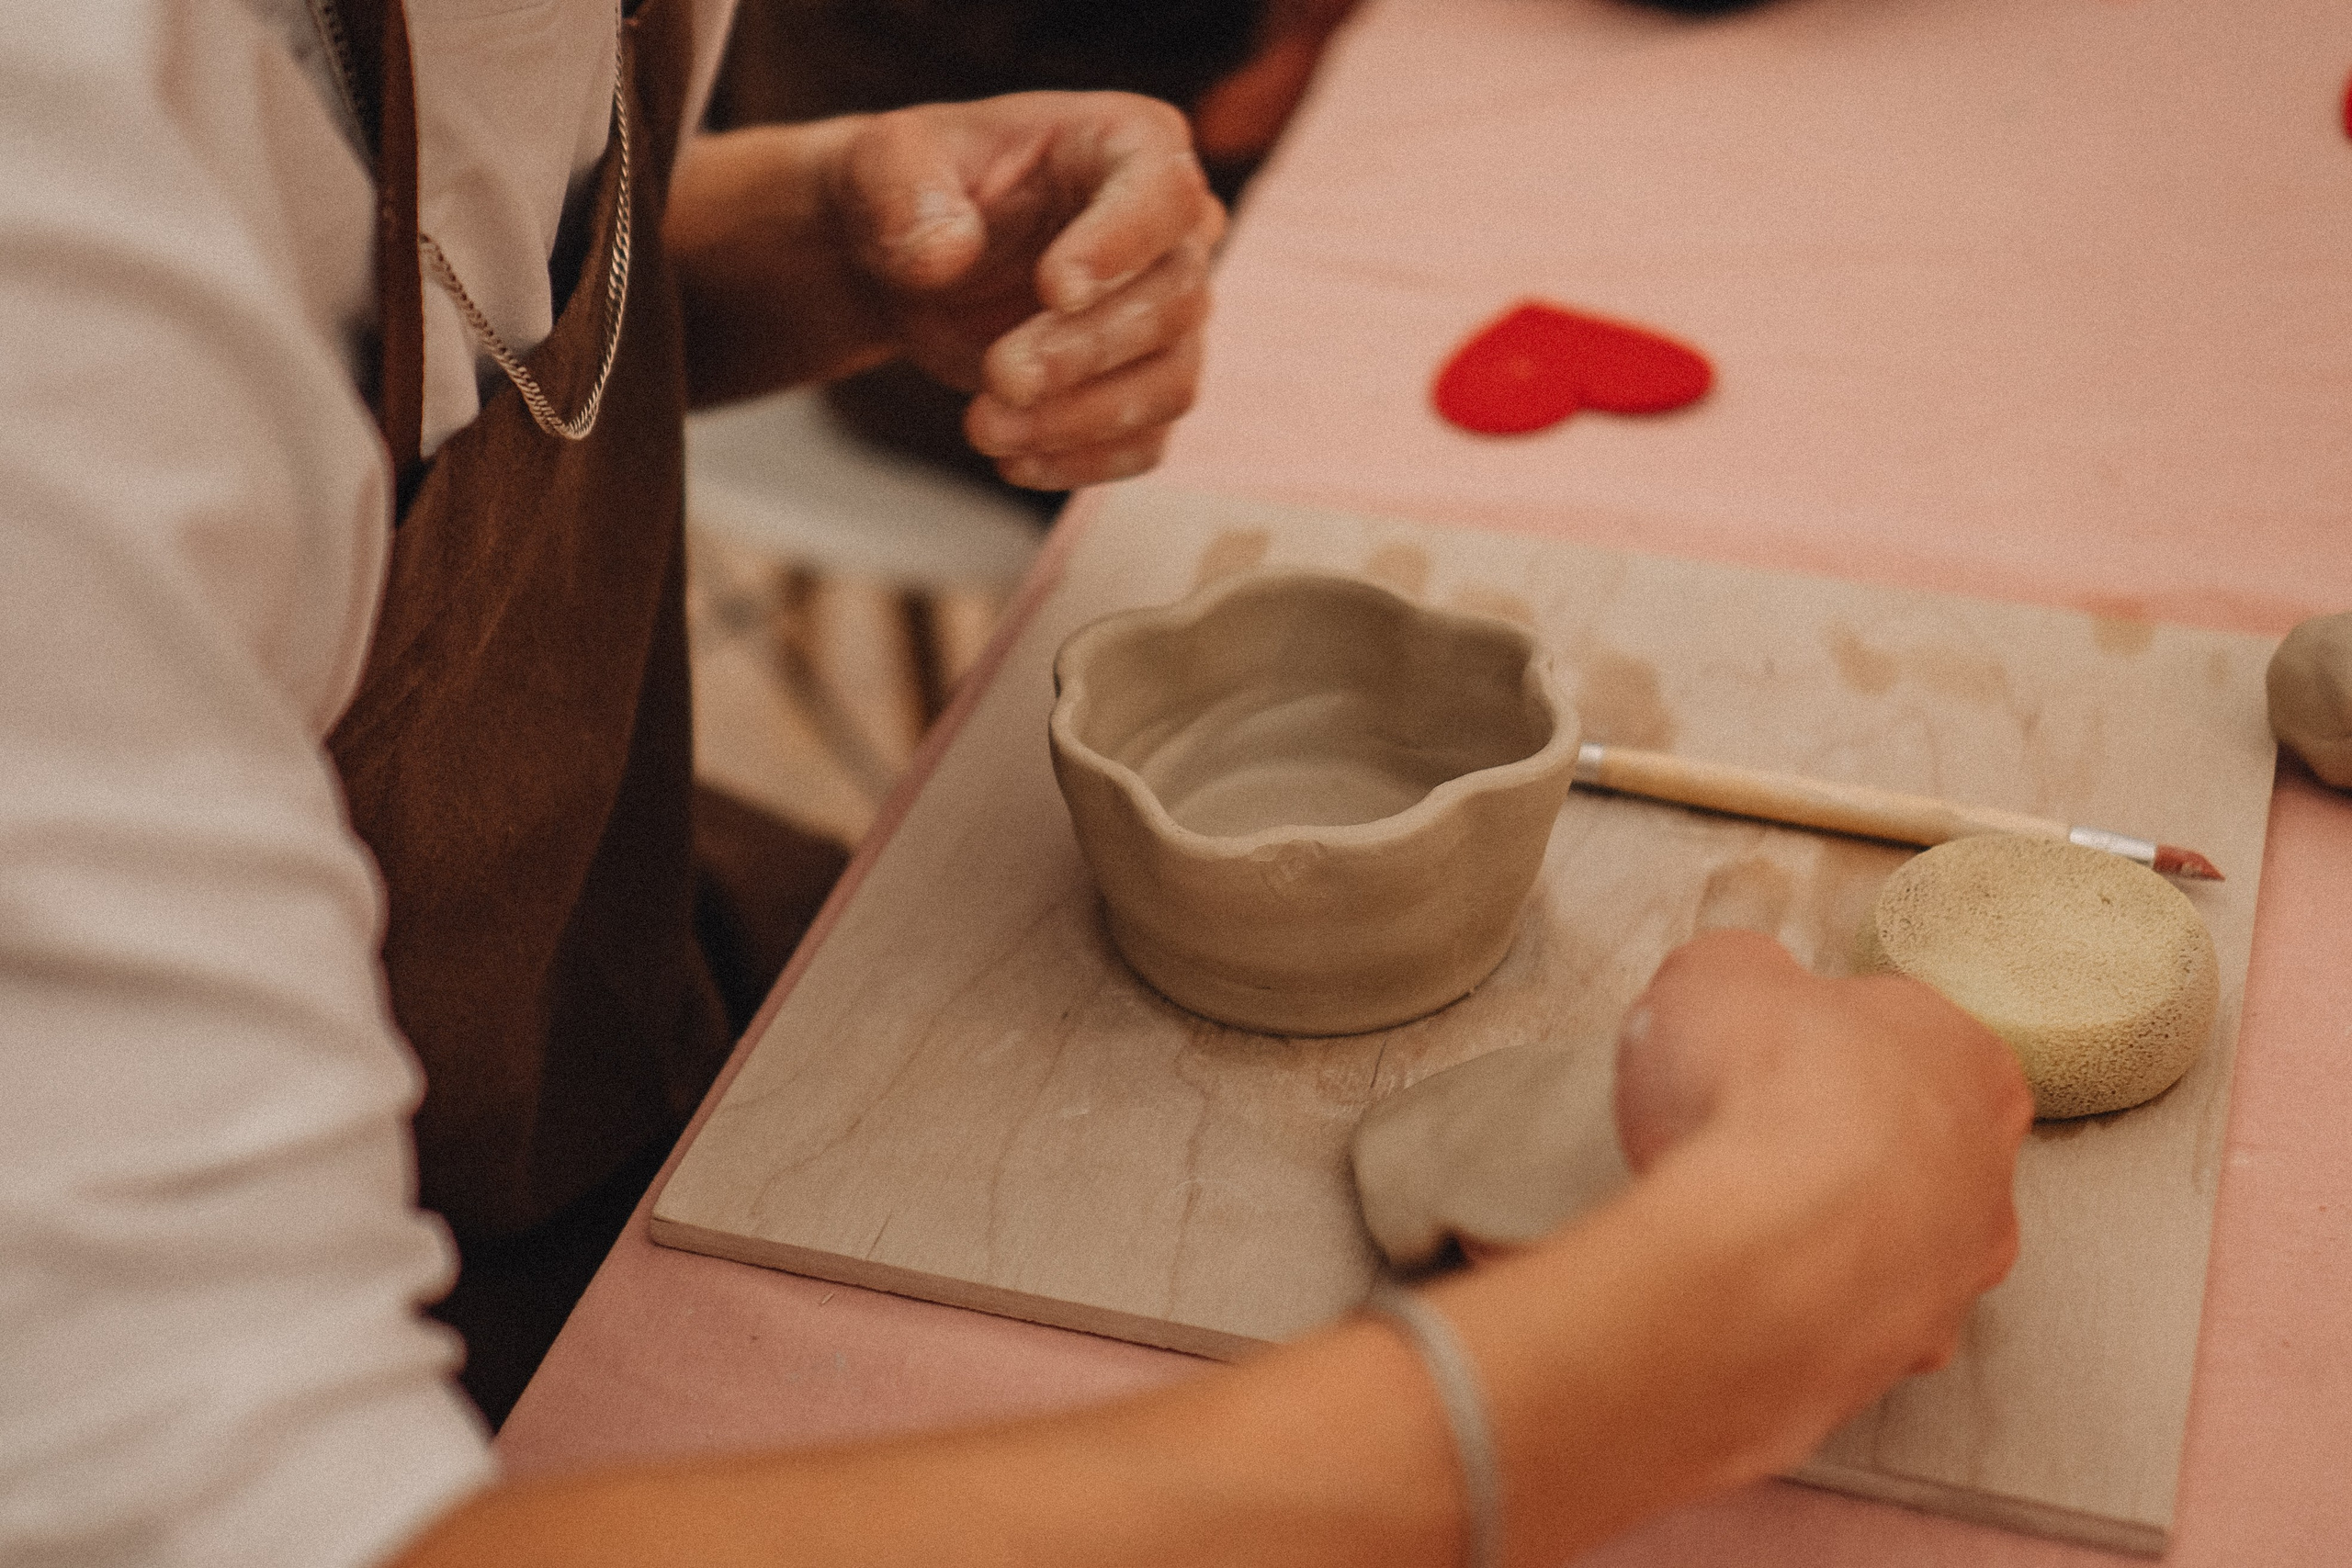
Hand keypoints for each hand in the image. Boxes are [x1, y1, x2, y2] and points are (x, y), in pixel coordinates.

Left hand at [667, 93, 1222, 489]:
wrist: (908, 262)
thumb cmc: (912, 189)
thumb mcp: (885, 165)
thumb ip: (907, 197)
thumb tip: (946, 254)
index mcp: (1129, 142)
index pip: (1162, 191)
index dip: (1120, 243)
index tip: (1056, 289)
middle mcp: (1171, 230)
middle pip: (1174, 298)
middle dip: (1086, 350)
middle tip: (1000, 378)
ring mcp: (1168, 316)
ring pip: (1172, 380)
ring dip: (1083, 418)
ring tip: (983, 429)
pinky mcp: (1145, 387)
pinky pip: (1147, 441)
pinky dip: (1084, 461)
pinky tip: (1012, 462)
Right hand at [1614, 930, 2028, 1381]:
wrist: (1761, 1247)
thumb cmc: (1763, 1092)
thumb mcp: (1718, 972)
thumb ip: (1743, 972)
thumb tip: (1741, 986)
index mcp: (1966, 1054)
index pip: (1905, 1037)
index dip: (1822, 1043)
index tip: (1768, 1056)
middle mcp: (1990, 1166)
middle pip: (1915, 1141)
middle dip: (1840, 1140)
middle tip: (1752, 1136)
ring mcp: (1958, 1269)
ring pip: (1895, 1240)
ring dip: (1831, 1230)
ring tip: (1741, 1220)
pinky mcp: (1908, 1349)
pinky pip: (1853, 1318)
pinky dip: (1806, 1304)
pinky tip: (1748, 1283)